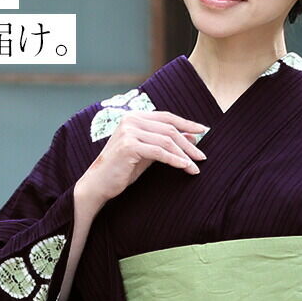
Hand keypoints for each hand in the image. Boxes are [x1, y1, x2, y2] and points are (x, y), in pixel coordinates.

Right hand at [77, 110, 208, 204]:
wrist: (98, 183)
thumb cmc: (122, 169)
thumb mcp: (148, 152)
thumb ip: (166, 142)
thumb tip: (193, 136)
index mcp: (134, 117)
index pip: (166, 117)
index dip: (186, 123)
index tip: (203, 130)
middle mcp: (131, 120)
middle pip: (169, 129)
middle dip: (188, 144)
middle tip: (202, 157)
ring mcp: (129, 132)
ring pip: (166, 140)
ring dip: (184, 155)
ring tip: (195, 167)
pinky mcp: (129, 146)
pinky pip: (159, 152)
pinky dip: (174, 160)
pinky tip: (185, 167)